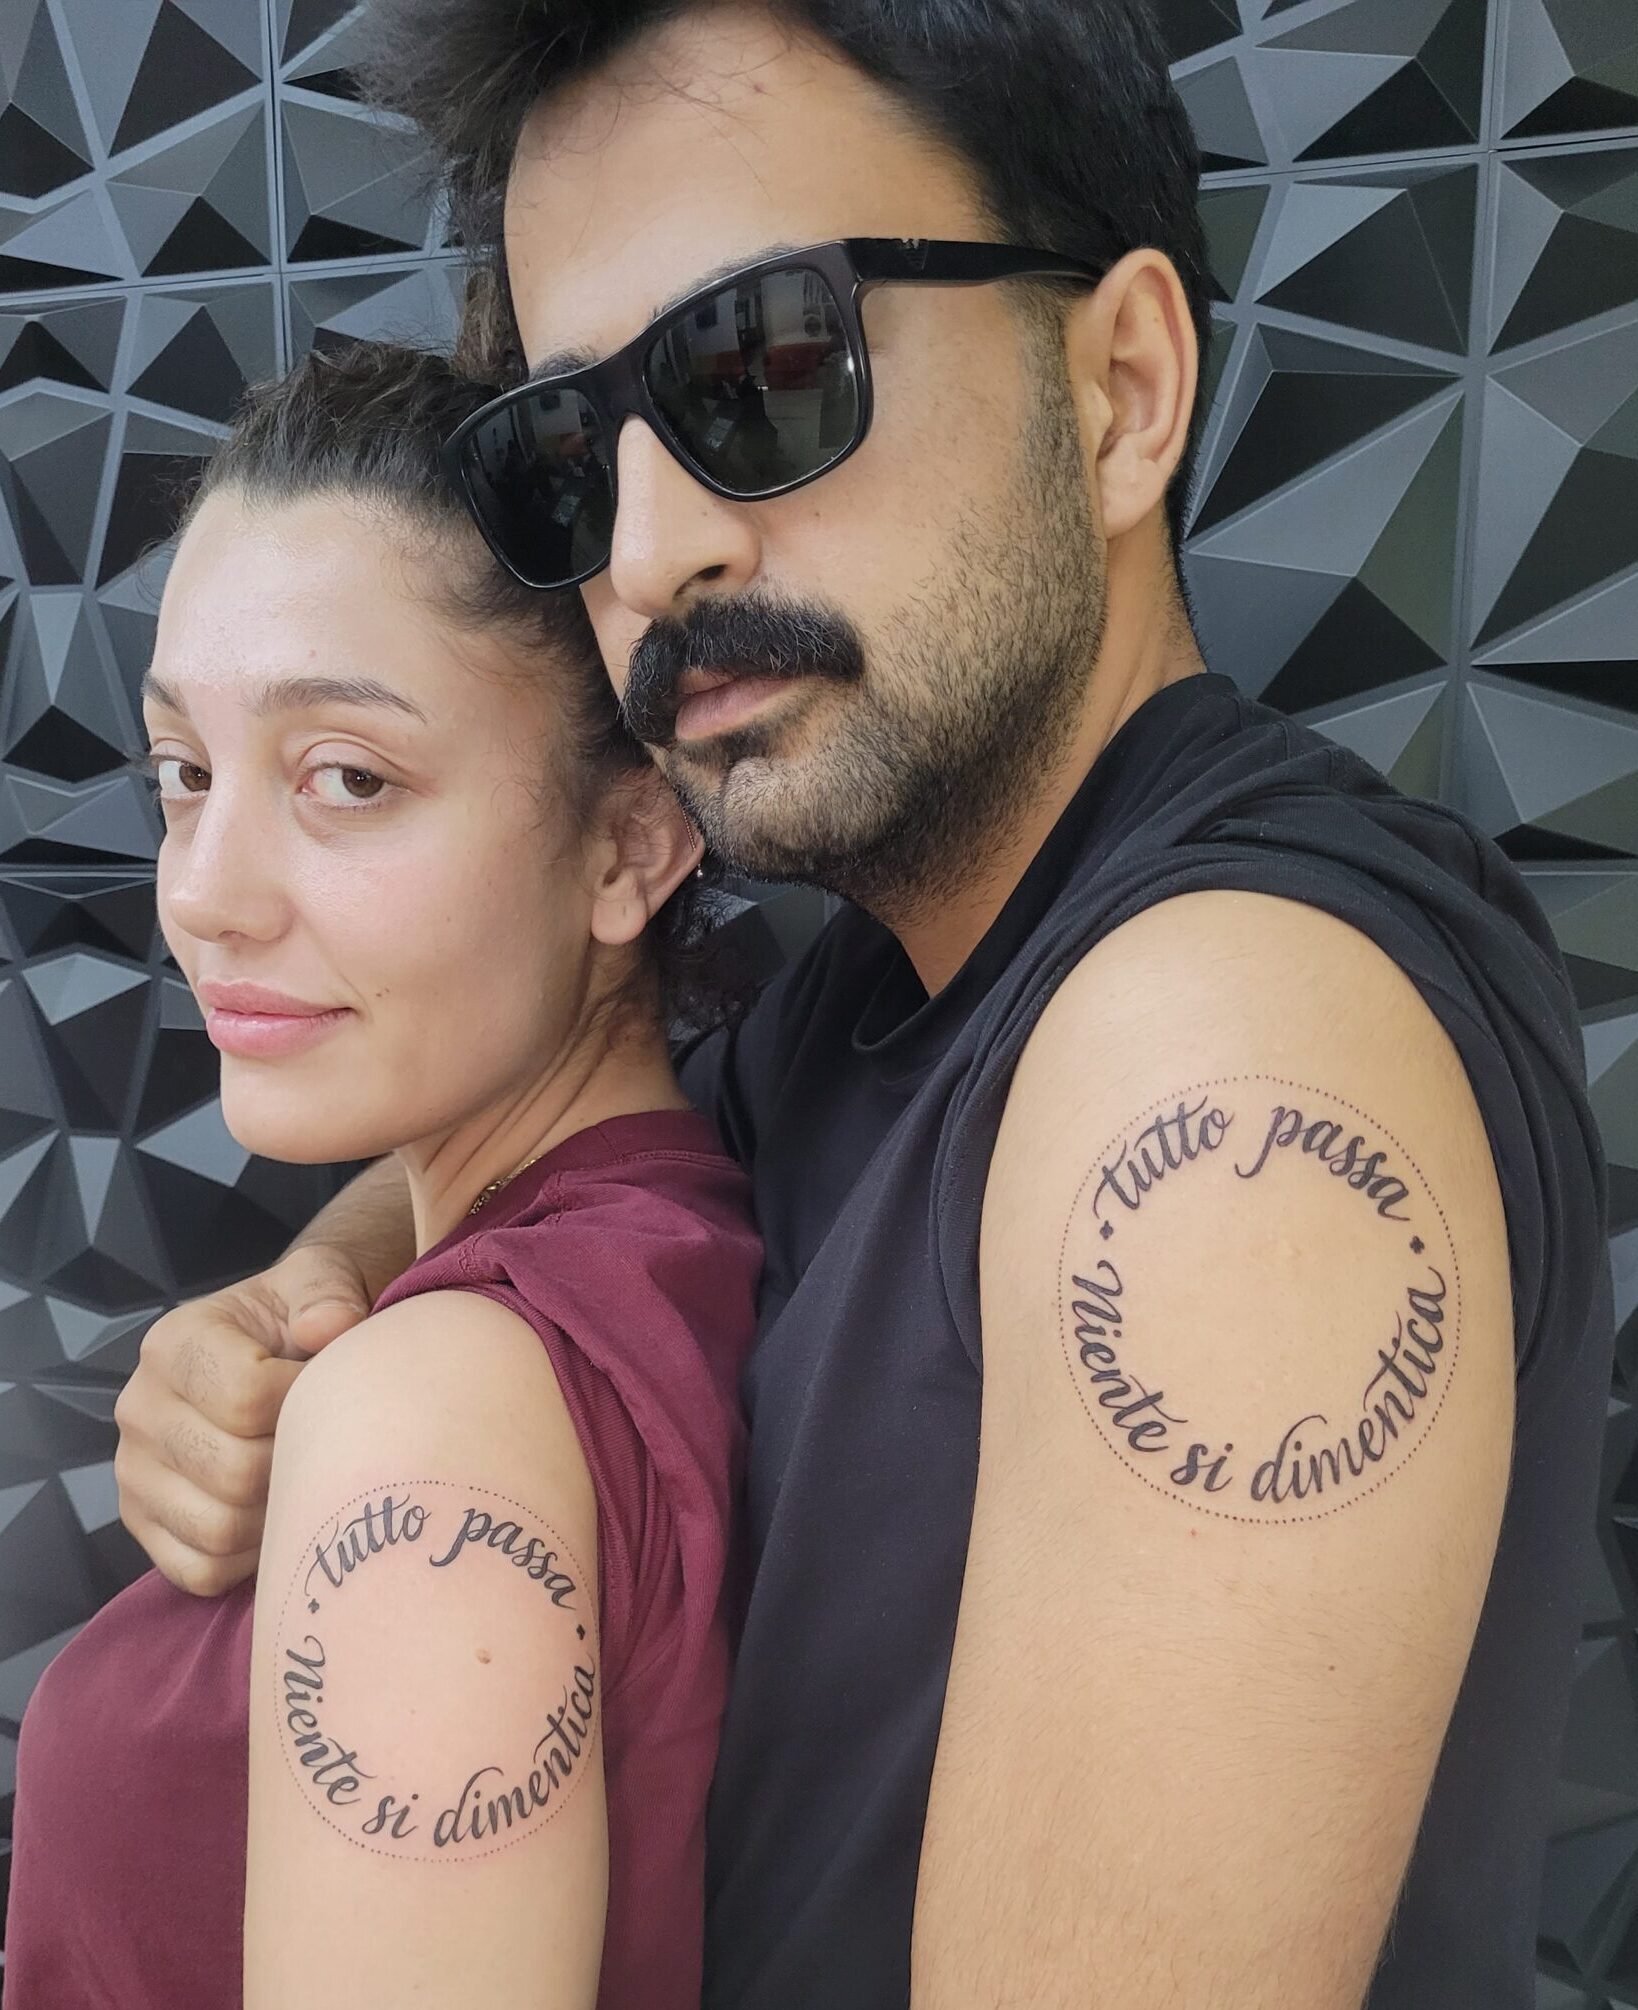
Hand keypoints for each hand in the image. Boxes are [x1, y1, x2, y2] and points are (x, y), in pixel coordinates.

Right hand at [113, 1244, 373, 1596]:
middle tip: (322, 1443)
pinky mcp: (142, 1524)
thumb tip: (327, 1326)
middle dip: (295, 1463)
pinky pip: (200, 1570)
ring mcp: (134, 1472)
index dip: (305, 1402)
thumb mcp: (320, 1283)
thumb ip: (326, 1293)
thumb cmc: (303, 1320)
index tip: (327, 1388)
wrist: (280, 1350)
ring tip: (301, 1476)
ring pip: (219, 1529)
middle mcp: (139, 1408)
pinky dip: (247, 1558)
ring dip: (276, 1515)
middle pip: (235, 1472)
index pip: (247, 1398)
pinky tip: (272, 1516)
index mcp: (174, 1344)